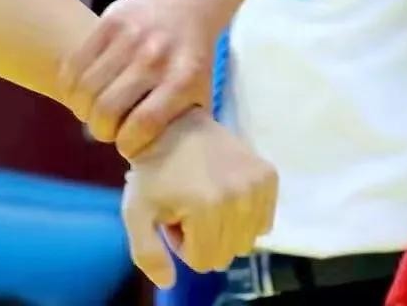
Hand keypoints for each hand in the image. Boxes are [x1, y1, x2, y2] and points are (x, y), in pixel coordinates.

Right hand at [60, 0, 224, 156]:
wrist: (185, 2)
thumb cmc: (190, 60)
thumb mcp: (199, 93)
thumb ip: (183, 127)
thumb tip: (166, 169)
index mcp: (182, 80)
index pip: (144, 124)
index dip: (127, 144)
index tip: (126, 146)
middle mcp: (155, 57)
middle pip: (108, 109)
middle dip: (100, 130)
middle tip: (105, 130)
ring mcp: (131, 37)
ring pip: (86, 88)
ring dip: (82, 110)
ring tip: (90, 112)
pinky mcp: (109, 21)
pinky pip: (74, 64)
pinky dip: (69, 86)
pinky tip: (79, 93)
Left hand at [120, 110, 276, 287]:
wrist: (177, 124)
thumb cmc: (153, 172)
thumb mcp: (136, 211)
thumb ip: (147, 253)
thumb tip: (168, 282)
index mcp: (205, 207)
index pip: (203, 262)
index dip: (183, 243)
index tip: (174, 215)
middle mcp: (238, 196)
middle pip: (226, 254)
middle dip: (204, 238)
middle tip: (188, 206)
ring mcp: (257, 185)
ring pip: (246, 242)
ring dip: (225, 229)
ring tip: (205, 199)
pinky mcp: (269, 175)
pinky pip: (265, 223)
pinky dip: (246, 217)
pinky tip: (226, 193)